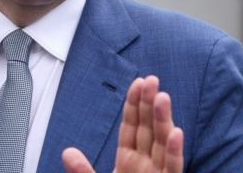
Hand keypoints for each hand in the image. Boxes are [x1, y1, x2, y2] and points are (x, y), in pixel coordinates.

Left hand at [62, 76, 183, 172]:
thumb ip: (83, 172)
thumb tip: (67, 151)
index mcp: (129, 163)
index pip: (132, 129)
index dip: (134, 106)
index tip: (136, 83)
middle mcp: (147, 167)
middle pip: (149, 130)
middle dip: (150, 104)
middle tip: (151, 79)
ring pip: (163, 145)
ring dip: (163, 120)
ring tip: (162, 96)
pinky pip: (173, 169)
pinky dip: (175, 151)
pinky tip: (176, 132)